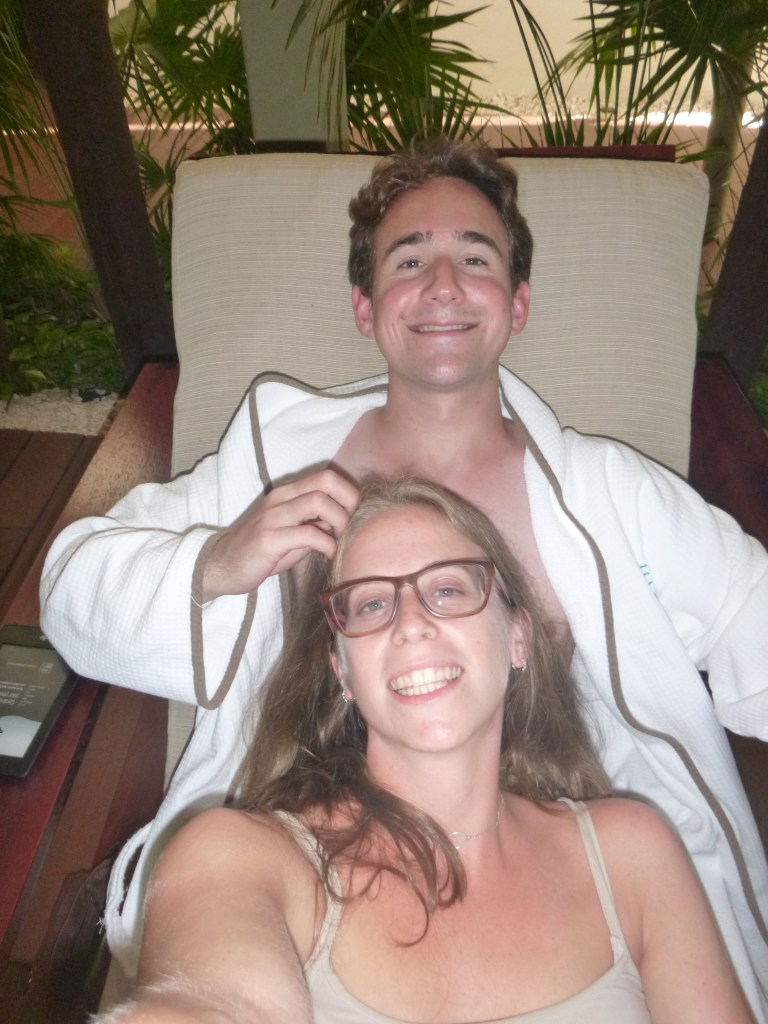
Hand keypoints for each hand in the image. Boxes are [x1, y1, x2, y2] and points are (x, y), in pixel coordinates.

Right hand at [202, 469, 358, 601]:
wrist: (222, 567)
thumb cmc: (261, 552)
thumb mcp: (292, 533)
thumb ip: (315, 524)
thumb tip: (344, 524)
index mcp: (287, 493)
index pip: (327, 477)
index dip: (348, 494)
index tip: (352, 517)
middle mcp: (280, 499)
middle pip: (326, 482)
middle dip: (348, 502)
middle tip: (350, 527)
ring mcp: (273, 517)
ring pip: (318, 502)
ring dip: (339, 521)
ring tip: (339, 540)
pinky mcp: (268, 539)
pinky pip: (307, 534)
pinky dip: (327, 544)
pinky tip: (329, 554)